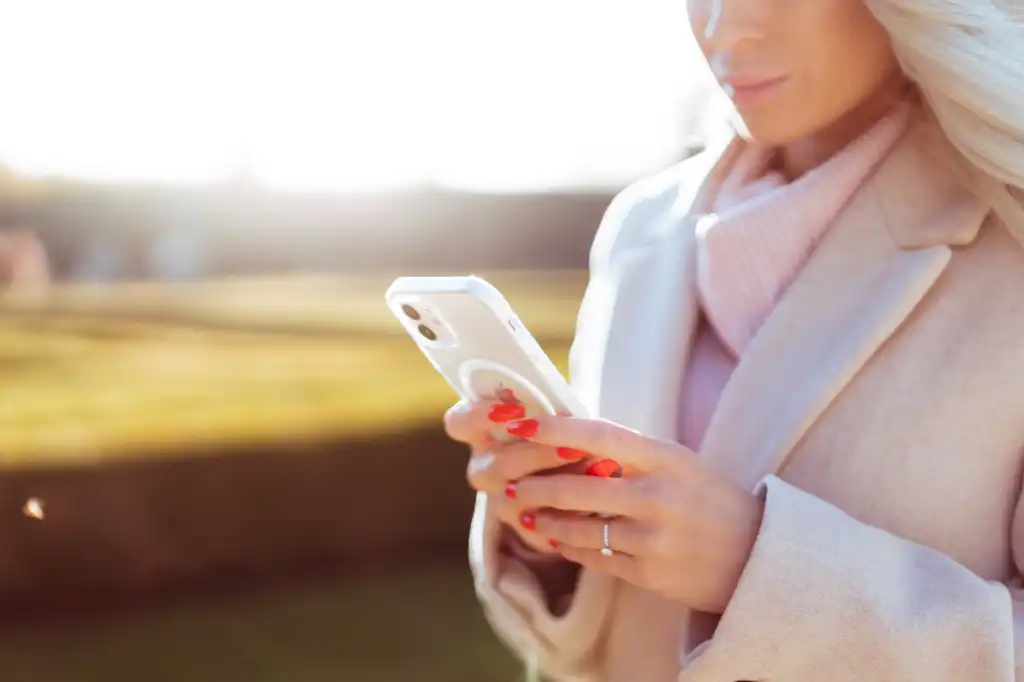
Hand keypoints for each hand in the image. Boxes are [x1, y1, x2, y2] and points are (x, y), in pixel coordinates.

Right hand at [444, 397, 593, 553]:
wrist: (580, 473)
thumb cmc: (561, 430)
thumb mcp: (554, 413)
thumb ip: (549, 410)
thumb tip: (564, 412)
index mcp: (481, 432)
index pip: (459, 423)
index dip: (479, 416)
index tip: (517, 410)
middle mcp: (484, 468)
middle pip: (493, 466)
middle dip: (536, 456)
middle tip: (573, 447)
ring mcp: (500, 501)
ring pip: (514, 500)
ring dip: (556, 486)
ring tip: (595, 472)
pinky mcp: (525, 530)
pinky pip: (539, 531)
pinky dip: (568, 517)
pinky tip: (593, 506)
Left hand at [502, 415, 763, 613]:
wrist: (757, 554)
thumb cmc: (709, 497)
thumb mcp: (679, 462)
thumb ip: (631, 451)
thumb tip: (569, 434)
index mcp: (666, 458)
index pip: (601, 435)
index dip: (556, 429)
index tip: (523, 424)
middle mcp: (659, 496)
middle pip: (578, 486)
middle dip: (535, 484)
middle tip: (506, 479)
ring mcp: (654, 538)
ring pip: (580, 527)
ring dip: (544, 519)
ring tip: (522, 510)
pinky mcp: (650, 574)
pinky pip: (595, 558)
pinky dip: (568, 546)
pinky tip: (552, 537)